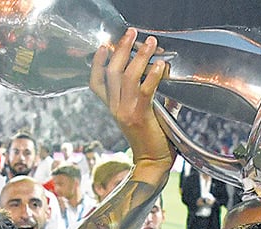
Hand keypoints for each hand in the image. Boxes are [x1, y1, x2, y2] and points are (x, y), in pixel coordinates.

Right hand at [90, 29, 175, 175]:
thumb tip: (163, 72)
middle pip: (111, 72)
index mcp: (112, 107)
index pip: (96, 82)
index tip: (104, 46)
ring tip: (150, 43)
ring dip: (139, 57)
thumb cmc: (152, 139)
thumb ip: (149, 94)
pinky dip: (153, 75)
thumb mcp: (144, 113)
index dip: (97, 63)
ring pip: (127, 77)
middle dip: (122, 49)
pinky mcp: (140, 115)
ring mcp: (125, 111)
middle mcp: (115, 107)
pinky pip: (144, 90)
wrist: (153, 162)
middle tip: (132, 33)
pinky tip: (160, 65)